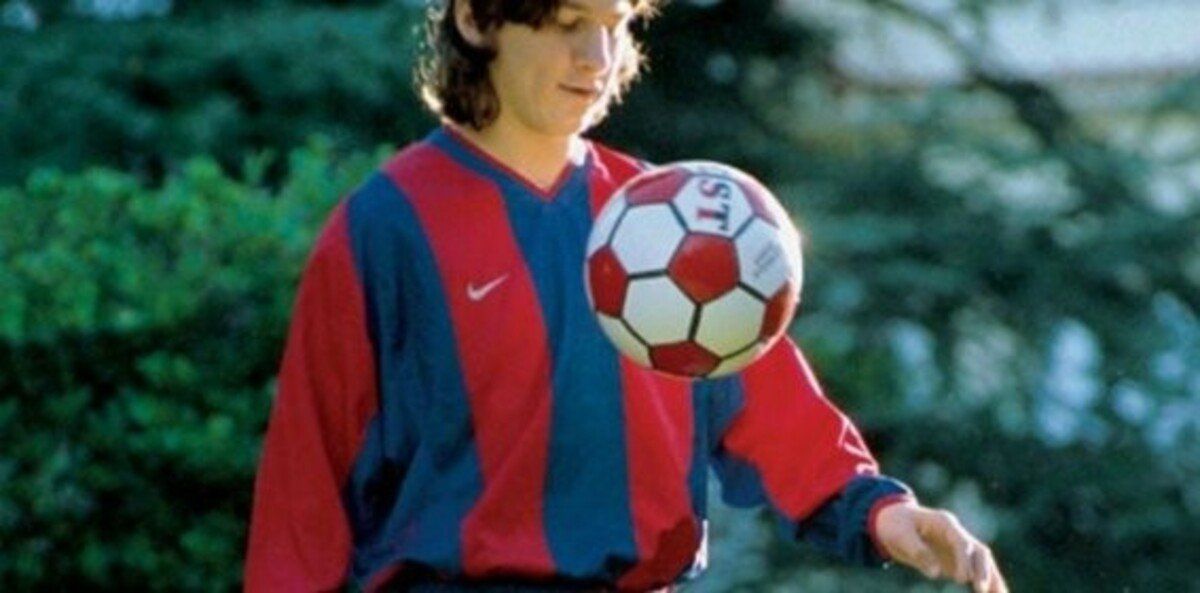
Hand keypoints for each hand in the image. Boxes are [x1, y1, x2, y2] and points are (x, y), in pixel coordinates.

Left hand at [873, 500, 1007, 592]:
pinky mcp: (957, 560)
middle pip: (979, 551)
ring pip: (983, 563)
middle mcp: (957, 534)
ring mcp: (960, 547)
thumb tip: (936, 573)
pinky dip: (986, 583)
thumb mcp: (900, 535)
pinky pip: (976, 572)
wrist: (892, 521)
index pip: (961, 542)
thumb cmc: (895, 525)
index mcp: (945, 523)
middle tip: (980, 590)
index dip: (964, 560)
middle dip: (983, 570)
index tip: (962, 579)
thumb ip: (918, 551)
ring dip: (992, 579)